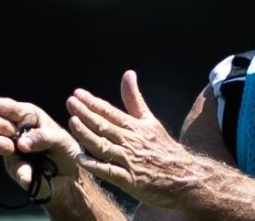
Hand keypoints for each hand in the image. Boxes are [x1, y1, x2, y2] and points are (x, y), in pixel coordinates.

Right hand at [0, 97, 82, 189]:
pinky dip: (22, 173)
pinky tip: (26, 176)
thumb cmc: (66, 150)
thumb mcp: (61, 139)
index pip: (14, 110)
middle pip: (3, 125)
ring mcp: (16, 151)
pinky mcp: (18, 169)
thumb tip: (21, 144)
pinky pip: (18, 170)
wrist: (72, 176)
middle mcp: (20, 133)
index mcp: (31, 118)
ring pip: (3, 145)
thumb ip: (43, 138)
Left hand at [66, 70, 198, 209]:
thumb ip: (134, 99)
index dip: (93, 102)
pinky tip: (80, 159)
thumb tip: (128, 73)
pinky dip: (95, 165)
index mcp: (135, 127)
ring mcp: (130, 161)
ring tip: (72, 123)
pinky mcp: (129, 180)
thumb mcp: (150, 120)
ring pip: (104, 146)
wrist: (184, 176)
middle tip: (70, 102)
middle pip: (104, 126)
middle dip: (86, 113)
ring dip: (87, 134)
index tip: (77, 93)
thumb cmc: (163, 147)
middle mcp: (131, 141)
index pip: (110, 111)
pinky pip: (109, 172)